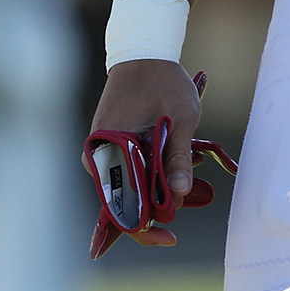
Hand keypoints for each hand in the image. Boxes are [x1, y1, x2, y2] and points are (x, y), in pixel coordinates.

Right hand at [89, 58, 202, 247]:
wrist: (145, 52)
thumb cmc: (163, 80)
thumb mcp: (180, 116)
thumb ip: (178, 155)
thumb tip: (178, 193)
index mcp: (106, 150)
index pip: (119, 207)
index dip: (144, 229)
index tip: (169, 238)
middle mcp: (98, 157)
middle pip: (126, 202)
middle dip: (158, 209)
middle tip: (191, 198)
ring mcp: (103, 153)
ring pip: (130, 188)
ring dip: (158, 191)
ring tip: (191, 180)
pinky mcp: (111, 148)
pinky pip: (130, 173)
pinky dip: (153, 176)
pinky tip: (176, 168)